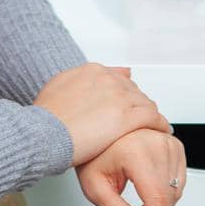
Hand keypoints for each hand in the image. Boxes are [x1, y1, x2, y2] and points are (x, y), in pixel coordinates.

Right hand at [34, 63, 170, 165]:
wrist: (42, 133)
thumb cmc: (46, 118)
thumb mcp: (57, 87)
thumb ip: (77, 81)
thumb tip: (87, 84)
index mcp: (92, 71)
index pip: (118, 79)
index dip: (123, 95)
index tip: (125, 106)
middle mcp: (108, 79)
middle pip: (133, 91)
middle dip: (137, 105)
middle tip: (140, 120)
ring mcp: (119, 97)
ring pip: (145, 103)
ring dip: (150, 115)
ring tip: (154, 126)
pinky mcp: (127, 117)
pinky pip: (152, 118)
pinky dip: (160, 124)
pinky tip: (162, 131)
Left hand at [77, 127, 185, 205]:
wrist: (98, 130)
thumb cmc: (94, 154)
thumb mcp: (96, 188)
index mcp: (137, 152)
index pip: (155, 201)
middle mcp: (158, 144)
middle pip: (163, 202)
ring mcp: (170, 144)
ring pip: (172, 196)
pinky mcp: (176, 147)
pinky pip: (177, 184)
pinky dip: (162, 196)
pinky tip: (143, 196)